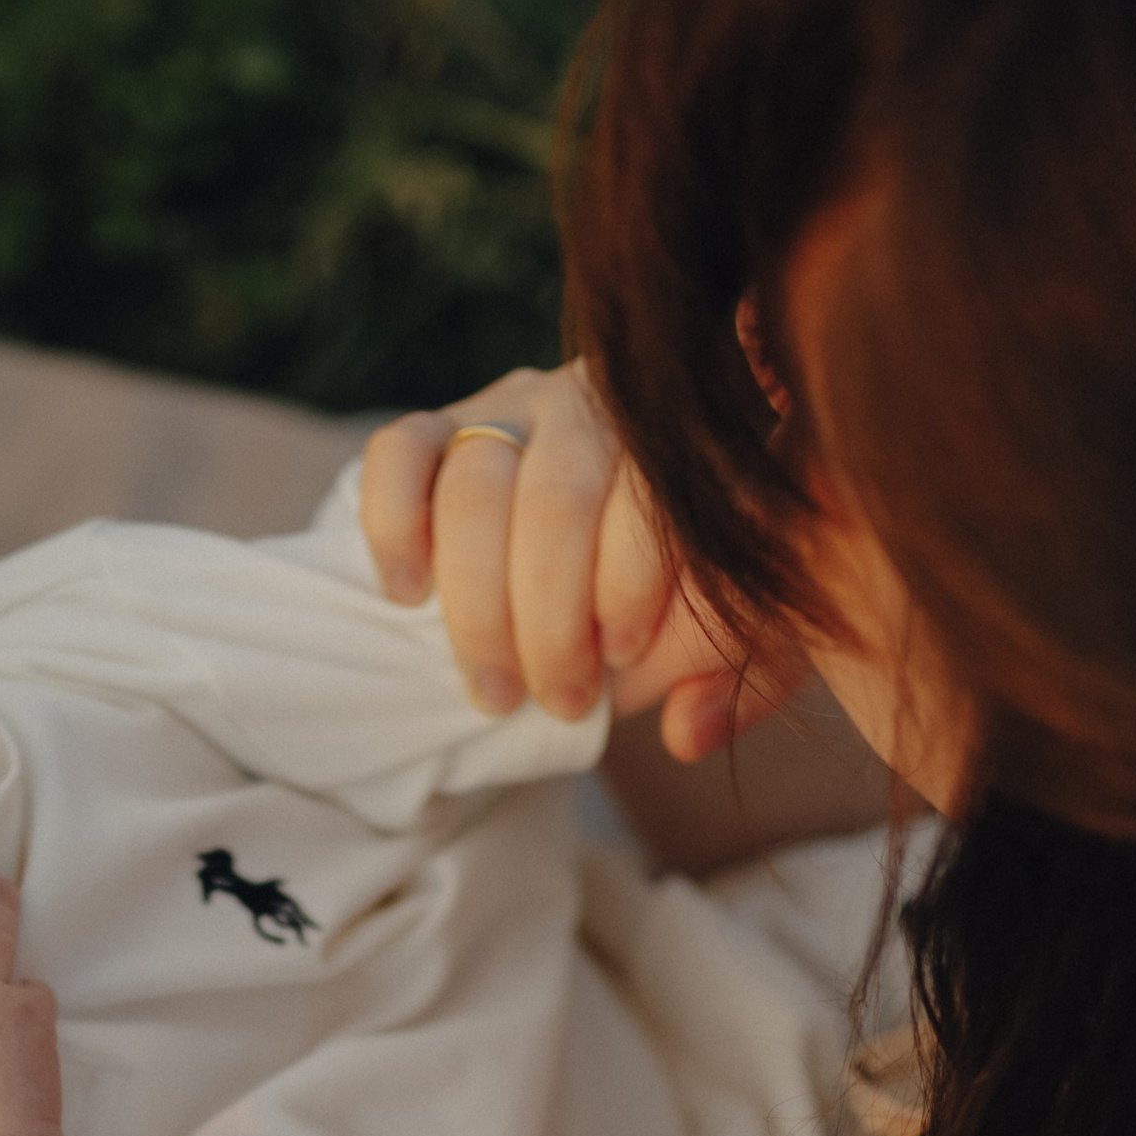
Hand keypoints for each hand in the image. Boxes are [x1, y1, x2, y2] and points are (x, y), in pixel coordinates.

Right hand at [358, 360, 801, 763]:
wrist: (579, 577)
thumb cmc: (662, 604)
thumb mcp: (725, 633)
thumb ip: (739, 676)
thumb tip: (689, 732)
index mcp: (676, 435)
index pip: (652, 493)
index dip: (632, 586)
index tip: (621, 660)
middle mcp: (592, 404)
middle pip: (557, 497)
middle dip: (550, 618)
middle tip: (559, 700)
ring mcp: (506, 409)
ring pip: (474, 486)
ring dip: (479, 605)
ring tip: (496, 689)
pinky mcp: (431, 429)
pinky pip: (399, 455)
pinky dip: (396, 528)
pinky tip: (411, 596)